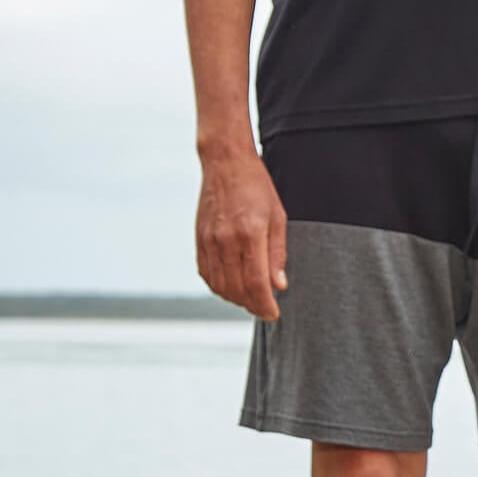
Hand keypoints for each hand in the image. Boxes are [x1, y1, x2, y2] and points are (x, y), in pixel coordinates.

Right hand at [195, 151, 287, 319]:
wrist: (225, 163)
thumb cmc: (256, 186)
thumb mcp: (278, 217)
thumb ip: (278, 253)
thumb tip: (278, 285)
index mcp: (249, 233)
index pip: (256, 282)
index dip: (265, 304)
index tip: (274, 313)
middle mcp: (225, 240)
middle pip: (236, 289)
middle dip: (252, 305)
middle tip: (265, 308)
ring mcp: (209, 240)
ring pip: (219, 285)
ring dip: (235, 299)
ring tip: (251, 299)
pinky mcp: (199, 239)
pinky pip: (206, 274)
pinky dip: (218, 286)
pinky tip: (232, 286)